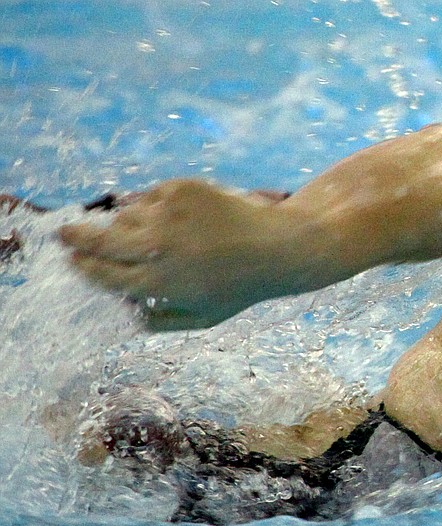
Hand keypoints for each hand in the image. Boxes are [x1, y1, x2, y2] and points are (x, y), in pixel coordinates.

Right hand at [59, 179, 298, 330]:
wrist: (278, 247)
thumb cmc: (239, 286)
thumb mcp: (203, 318)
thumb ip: (160, 322)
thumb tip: (122, 315)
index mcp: (160, 283)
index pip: (103, 273)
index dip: (84, 265)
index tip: (73, 260)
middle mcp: (159, 247)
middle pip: (99, 240)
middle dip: (76, 237)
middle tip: (64, 233)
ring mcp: (169, 214)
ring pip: (125, 215)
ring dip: (127, 224)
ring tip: (158, 235)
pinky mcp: (181, 188)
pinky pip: (149, 196)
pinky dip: (153, 206)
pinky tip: (177, 218)